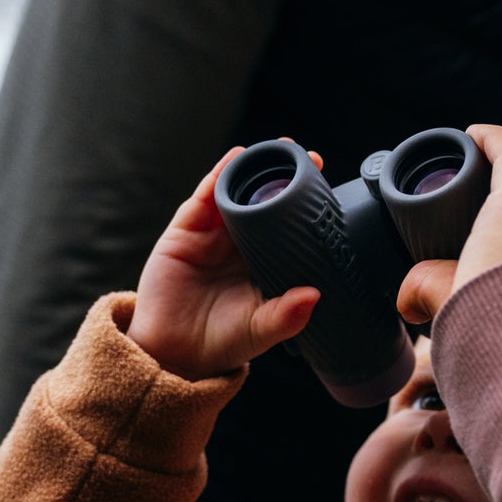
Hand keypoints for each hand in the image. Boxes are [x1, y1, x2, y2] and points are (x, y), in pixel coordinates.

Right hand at [126, 148, 319, 379]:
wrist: (173, 353)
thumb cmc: (223, 342)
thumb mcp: (261, 330)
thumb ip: (287, 316)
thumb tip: (315, 295)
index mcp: (267, 264)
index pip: (290, 229)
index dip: (306, 207)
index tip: (328, 186)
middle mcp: (243, 245)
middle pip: (266, 203)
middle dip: (284, 177)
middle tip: (308, 156)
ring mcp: (214, 236)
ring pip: (236, 194)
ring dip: (254, 169)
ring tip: (276, 148)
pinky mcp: (185, 232)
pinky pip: (204, 199)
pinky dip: (218, 176)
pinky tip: (234, 159)